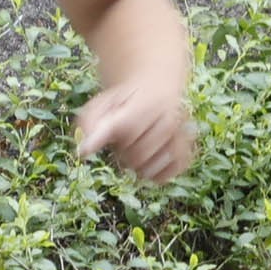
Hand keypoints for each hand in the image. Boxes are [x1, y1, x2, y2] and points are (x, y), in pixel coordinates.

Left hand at [73, 79, 198, 183]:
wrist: (155, 94)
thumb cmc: (122, 104)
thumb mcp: (101, 104)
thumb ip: (90, 123)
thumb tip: (83, 152)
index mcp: (148, 104)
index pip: (126, 127)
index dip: (104, 138)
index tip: (84, 151)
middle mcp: (170, 121)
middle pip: (136, 156)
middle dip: (122, 152)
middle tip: (122, 140)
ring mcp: (181, 139)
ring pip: (148, 169)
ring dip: (135, 165)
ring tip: (136, 147)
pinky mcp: (187, 154)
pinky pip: (165, 175)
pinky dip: (152, 174)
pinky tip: (148, 160)